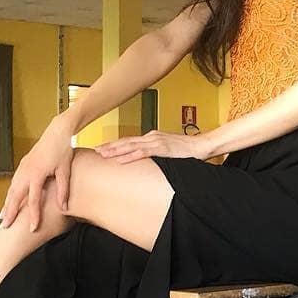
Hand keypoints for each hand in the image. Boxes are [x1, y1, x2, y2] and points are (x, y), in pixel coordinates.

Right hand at [0, 119, 73, 231]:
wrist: (57, 132)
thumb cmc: (63, 151)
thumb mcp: (64, 171)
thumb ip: (63, 191)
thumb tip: (63, 208)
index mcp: (36, 174)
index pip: (33, 201)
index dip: (33, 216)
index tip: (32, 229)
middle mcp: (26, 172)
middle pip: (15, 197)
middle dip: (10, 212)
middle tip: (5, 227)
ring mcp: (22, 168)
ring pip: (12, 189)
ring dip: (7, 203)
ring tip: (3, 217)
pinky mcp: (22, 165)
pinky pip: (14, 183)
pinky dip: (11, 194)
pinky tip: (10, 201)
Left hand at [96, 130, 212, 163]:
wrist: (202, 146)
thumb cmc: (187, 150)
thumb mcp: (168, 149)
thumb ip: (156, 152)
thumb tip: (146, 159)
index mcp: (152, 137)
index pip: (130, 140)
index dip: (115, 144)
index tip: (103, 148)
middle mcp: (152, 137)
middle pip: (126, 141)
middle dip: (110, 146)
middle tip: (95, 150)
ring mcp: (156, 142)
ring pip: (131, 146)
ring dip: (115, 150)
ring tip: (103, 154)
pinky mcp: (162, 149)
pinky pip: (143, 153)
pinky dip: (130, 156)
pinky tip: (120, 160)